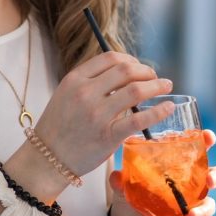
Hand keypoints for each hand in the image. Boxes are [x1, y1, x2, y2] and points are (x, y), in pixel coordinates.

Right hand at [35, 52, 174, 176]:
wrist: (47, 157)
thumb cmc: (59, 126)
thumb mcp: (66, 95)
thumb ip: (90, 83)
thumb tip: (124, 75)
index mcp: (74, 80)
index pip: (110, 58)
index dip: (131, 59)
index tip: (139, 67)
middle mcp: (85, 93)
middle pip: (126, 70)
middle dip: (147, 71)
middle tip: (155, 77)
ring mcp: (96, 114)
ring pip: (136, 90)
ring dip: (156, 86)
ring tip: (166, 86)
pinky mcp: (107, 135)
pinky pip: (139, 119)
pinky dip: (158, 111)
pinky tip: (167, 107)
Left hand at [108, 130, 215, 215]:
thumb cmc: (131, 195)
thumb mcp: (124, 185)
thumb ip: (121, 179)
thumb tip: (117, 176)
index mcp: (177, 168)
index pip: (196, 150)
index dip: (206, 141)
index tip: (209, 137)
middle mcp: (189, 185)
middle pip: (213, 176)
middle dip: (215, 176)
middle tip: (209, 180)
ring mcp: (190, 206)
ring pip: (210, 205)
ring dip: (205, 209)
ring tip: (191, 214)